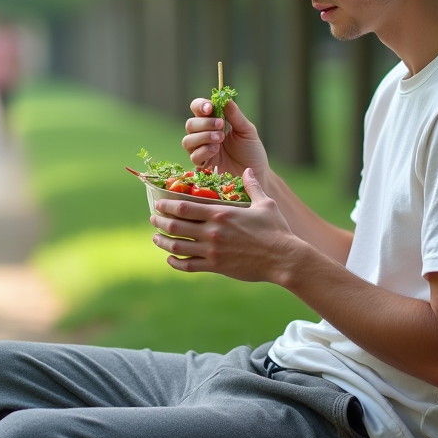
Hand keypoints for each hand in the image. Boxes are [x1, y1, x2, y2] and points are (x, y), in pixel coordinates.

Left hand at [150, 169, 304, 283]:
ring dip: (163, 242)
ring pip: (178, 247)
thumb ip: (252, 186)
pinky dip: (176, 263)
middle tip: (154, 219)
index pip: (184, 207)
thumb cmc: (276, 229)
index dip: (167, 205)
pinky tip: (171, 260)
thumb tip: (247, 170)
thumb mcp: (265, 203)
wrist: (284, 258)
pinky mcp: (216, 267)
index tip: (159, 203)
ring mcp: (213, 251)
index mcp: (221, 213)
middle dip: (160, 222)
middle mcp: (212, 232)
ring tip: (156, 238)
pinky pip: (189, 266)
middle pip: (176, 226)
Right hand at [182, 97, 269, 182]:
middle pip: (190, 124)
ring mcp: (202, 150)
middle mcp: (204, 135)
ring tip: (220, 139)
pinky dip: (204, 151)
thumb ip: (235, 115)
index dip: (200, 105)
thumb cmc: (251, 150)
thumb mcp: (247, 130)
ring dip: (203, 137)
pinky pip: (194, 156)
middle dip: (204, 123)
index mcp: (213, 122)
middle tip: (220, 125)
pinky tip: (216, 150)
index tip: (209, 107)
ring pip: (187, 140)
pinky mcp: (203, 165)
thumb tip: (225, 98)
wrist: (257, 173)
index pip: (198, 109)